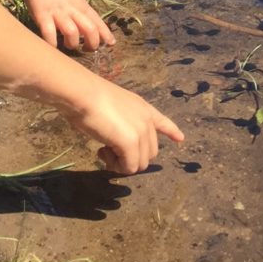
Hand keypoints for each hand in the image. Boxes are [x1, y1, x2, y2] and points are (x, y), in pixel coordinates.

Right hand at [20, 0, 115, 50]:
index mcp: (81, 4)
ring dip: (72, 44)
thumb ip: (79, 7)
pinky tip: (52, 46)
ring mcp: (58, 13)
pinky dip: (52, 44)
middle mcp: (72, 9)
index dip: (106, 34)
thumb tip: (86, 20)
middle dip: (92, 44)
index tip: (111, 44)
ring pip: (73, 33)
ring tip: (68, 45)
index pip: (98, 21)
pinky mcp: (42, 16)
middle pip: (90, 29)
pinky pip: (50, 35)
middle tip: (86, 49)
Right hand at [61, 81, 183, 174]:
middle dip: (131, 156)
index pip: (162, 121)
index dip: (171, 131)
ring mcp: (141, 132)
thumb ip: (119, 122)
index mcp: (142, 108)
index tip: (180, 138)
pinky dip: (115, 166)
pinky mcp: (131, 144)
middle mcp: (146, 120)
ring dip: (122, 163)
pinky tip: (102, 151)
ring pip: (140, 163)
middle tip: (108, 149)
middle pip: (150, 152)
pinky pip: (129, 167)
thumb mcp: (110, 108)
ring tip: (104, 149)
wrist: (82, 93)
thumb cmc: (88, 97)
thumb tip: (113, 137)